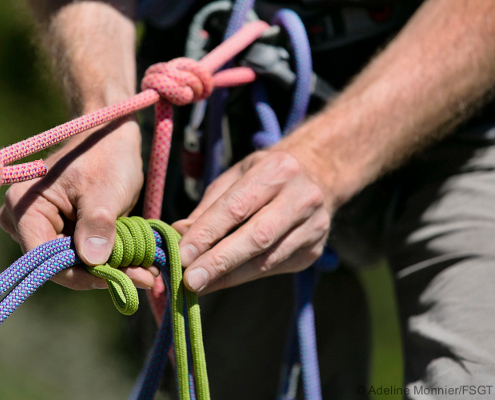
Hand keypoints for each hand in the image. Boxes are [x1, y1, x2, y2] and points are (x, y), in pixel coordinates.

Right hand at [0, 117, 158, 289]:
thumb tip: (93, 261)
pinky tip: (137, 262)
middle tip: (145, 278)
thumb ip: (97, 223)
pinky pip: (82, 256)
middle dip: (101, 274)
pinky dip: (109, 260)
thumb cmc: (105, 154)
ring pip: (74, 265)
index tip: (120, 279)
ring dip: (110, 270)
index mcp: (23, 207)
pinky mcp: (60, 233)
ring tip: (147, 271)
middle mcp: (23, 222)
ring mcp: (40, 229)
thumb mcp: (104, 189)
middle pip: (60, 266)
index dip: (81, 275)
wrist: (110, 137)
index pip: (44, 259)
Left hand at [173, 150, 330, 293]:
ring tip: (198, 286)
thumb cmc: (264, 177)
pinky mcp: (313, 250)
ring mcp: (313, 226)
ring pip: (266, 259)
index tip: (181, 255)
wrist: (317, 177)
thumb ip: (208, 207)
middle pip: (256, 237)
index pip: (237, 206)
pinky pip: (273, 267)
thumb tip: (178, 233)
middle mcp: (301, 197)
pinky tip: (220, 281)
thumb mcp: (235, 178)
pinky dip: (243, 276)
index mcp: (277, 170)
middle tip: (189, 281)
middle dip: (219, 262)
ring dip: (228, 276)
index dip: (207, 233)